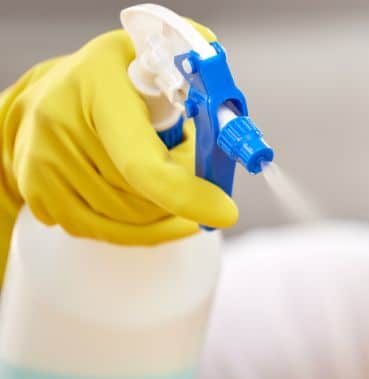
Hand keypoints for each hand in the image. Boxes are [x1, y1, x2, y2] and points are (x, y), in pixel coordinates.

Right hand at [0, 20, 235, 255]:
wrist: (46, 95)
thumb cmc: (115, 79)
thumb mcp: (155, 59)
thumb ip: (195, 73)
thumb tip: (231, 112)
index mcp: (98, 86)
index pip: (143, 163)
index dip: (187, 194)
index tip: (226, 212)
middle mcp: (61, 124)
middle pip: (143, 198)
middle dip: (182, 193)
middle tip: (192, 170)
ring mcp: (44, 164)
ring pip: (129, 220)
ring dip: (162, 210)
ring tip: (164, 174)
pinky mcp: (39, 194)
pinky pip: (107, 231)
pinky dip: (140, 228)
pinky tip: (152, 204)